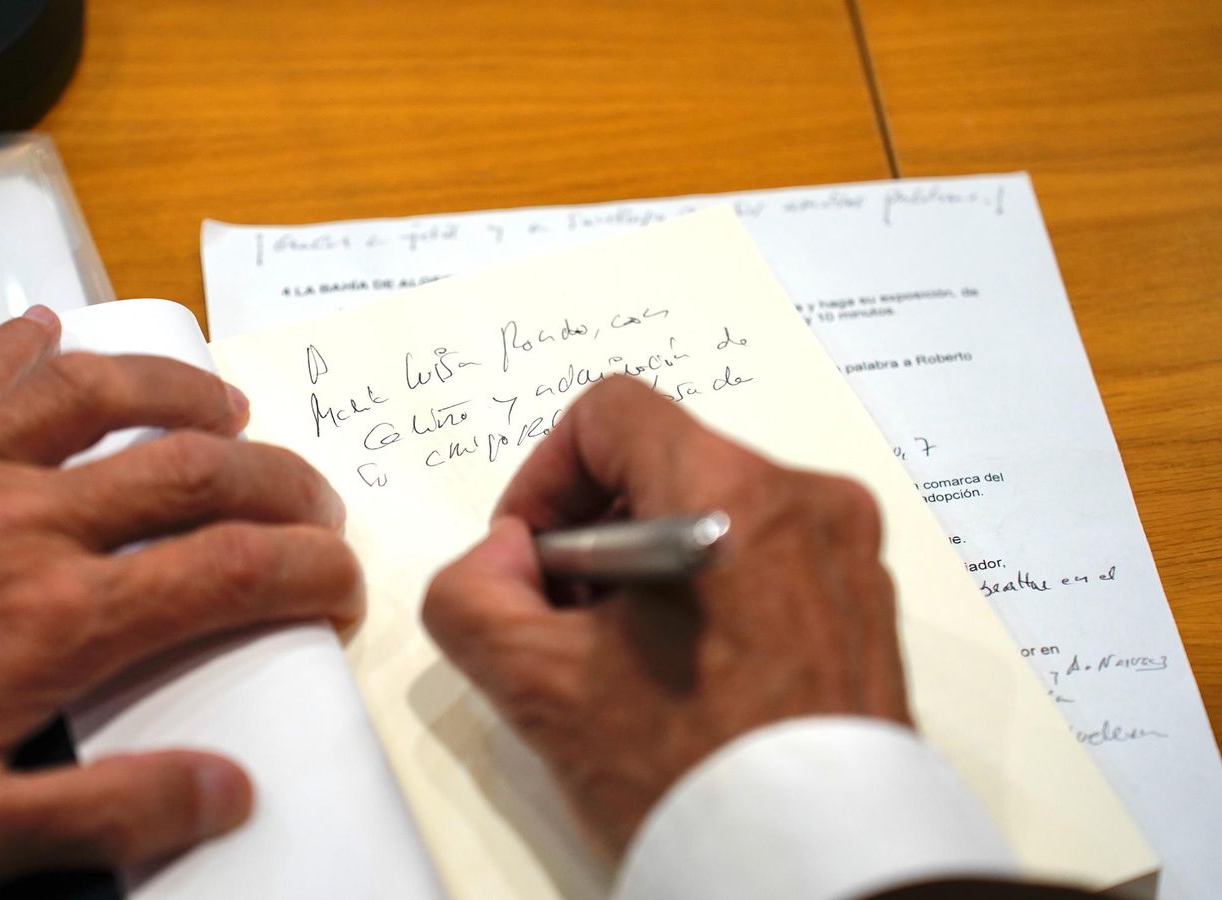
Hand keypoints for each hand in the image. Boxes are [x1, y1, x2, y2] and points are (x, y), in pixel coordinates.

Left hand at [0, 308, 360, 890]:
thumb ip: (107, 812)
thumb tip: (229, 788)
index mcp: (55, 620)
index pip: (229, 572)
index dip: (309, 572)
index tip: (340, 585)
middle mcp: (22, 524)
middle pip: (190, 471)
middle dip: (278, 481)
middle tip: (314, 501)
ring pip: (99, 396)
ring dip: (181, 393)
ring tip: (228, 409)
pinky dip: (32, 347)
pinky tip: (58, 338)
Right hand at [423, 376, 905, 855]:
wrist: (819, 874)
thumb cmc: (693, 777)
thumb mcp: (537, 686)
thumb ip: (470, 595)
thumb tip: (501, 559)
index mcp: (731, 492)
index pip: (610, 413)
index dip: (543, 474)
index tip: (531, 555)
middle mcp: (807, 501)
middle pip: (663, 461)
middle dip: (594, 530)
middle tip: (567, 621)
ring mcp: (848, 553)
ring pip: (715, 510)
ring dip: (648, 565)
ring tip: (626, 660)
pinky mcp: (867, 605)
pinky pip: (769, 558)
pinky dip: (710, 593)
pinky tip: (686, 678)